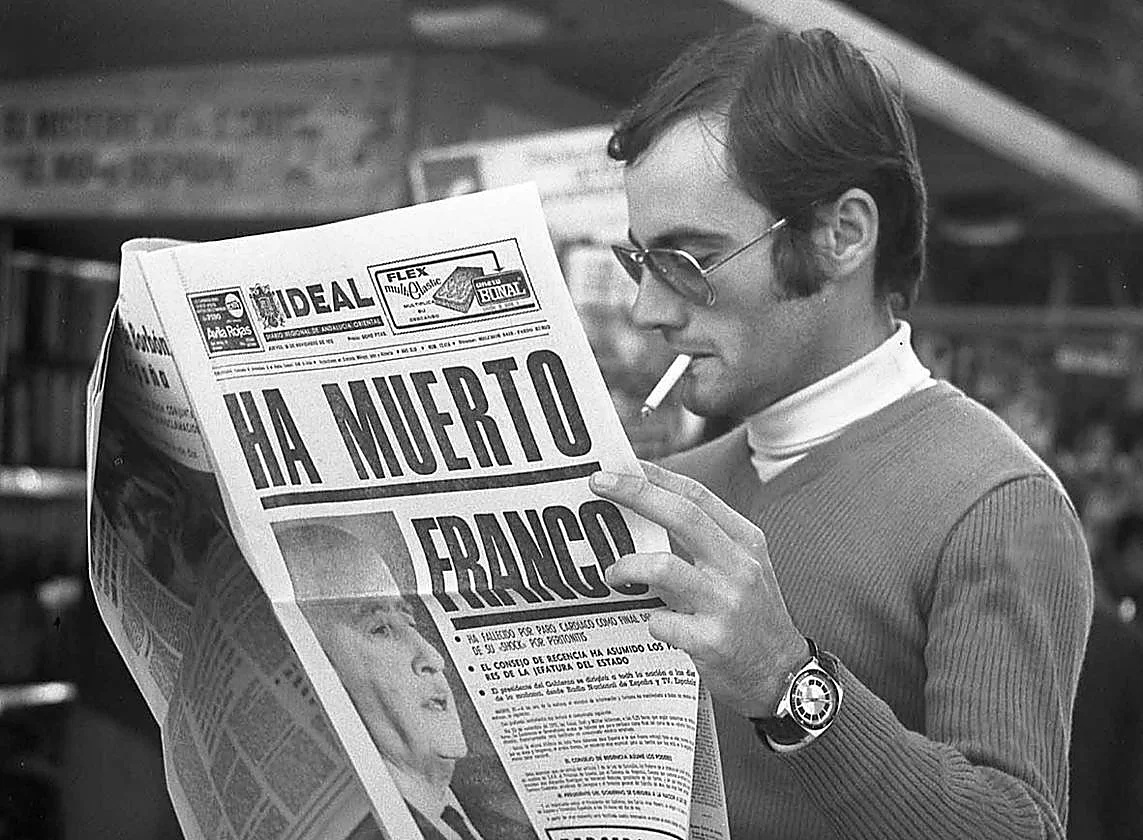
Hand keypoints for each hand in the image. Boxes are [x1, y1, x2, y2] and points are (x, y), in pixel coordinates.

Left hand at [589, 460, 808, 717]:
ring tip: (611, 574)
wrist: (782, 676)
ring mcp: (727, 604)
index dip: (655, 477)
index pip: (697, 496)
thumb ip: (701, 543)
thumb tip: (643, 513)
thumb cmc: (751, 616)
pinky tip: (651, 624)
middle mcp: (740, 566)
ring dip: (627, 566)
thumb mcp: (739, 569)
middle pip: (683, 516)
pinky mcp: (713, 641)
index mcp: (745, 541)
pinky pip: (662, 622)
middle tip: (597, 485)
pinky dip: (649, 620)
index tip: (620, 465)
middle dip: (635, 493)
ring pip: (664, 567)